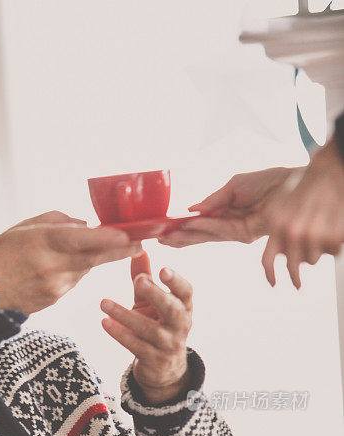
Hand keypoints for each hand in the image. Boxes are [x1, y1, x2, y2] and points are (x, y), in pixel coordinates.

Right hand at [0, 211, 140, 313]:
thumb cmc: (0, 255)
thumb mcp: (22, 228)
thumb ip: (56, 221)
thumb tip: (84, 223)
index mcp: (42, 243)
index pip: (81, 240)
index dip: (107, 238)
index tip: (128, 234)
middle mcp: (52, 266)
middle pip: (94, 257)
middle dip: (119, 250)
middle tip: (140, 243)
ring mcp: (56, 286)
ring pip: (86, 268)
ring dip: (94, 257)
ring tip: (90, 247)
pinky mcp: (57, 299)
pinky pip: (75, 280)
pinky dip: (77, 270)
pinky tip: (65, 265)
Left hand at [100, 251, 192, 403]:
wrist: (163, 368)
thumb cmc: (157, 324)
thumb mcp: (152, 301)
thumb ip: (145, 276)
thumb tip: (138, 247)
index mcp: (184, 307)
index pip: (186, 292)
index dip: (176, 281)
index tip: (163, 269)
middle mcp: (180, 325)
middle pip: (172, 310)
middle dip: (156, 295)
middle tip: (139, 282)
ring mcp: (168, 344)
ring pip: (148, 330)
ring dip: (125, 315)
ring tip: (103, 303)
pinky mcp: (154, 359)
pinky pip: (136, 346)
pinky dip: (119, 334)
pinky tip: (104, 322)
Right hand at [158, 167, 294, 247]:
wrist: (290, 182)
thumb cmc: (266, 181)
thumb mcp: (233, 186)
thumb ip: (213, 200)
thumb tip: (191, 210)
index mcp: (225, 213)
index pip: (200, 223)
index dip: (182, 227)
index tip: (164, 230)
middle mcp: (230, 225)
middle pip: (201, 235)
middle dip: (180, 238)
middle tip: (158, 241)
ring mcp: (237, 232)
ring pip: (207, 236)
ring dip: (186, 237)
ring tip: (167, 239)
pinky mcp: (246, 234)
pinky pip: (220, 230)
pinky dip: (204, 228)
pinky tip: (188, 227)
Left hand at [261, 137, 343, 288]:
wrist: (330, 170)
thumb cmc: (307, 186)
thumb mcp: (282, 205)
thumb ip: (278, 229)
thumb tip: (281, 255)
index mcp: (276, 224)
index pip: (268, 260)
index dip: (270, 276)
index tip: (274, 284)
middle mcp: (293, 232)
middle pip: (295, 266)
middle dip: (296, 274)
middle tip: (298, 283)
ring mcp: (314, 235)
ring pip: (314, 260)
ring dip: (317, 252)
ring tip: (321, 233)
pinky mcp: (333, 235)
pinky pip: (333, 251)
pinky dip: (334, 244)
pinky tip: (333, 228)